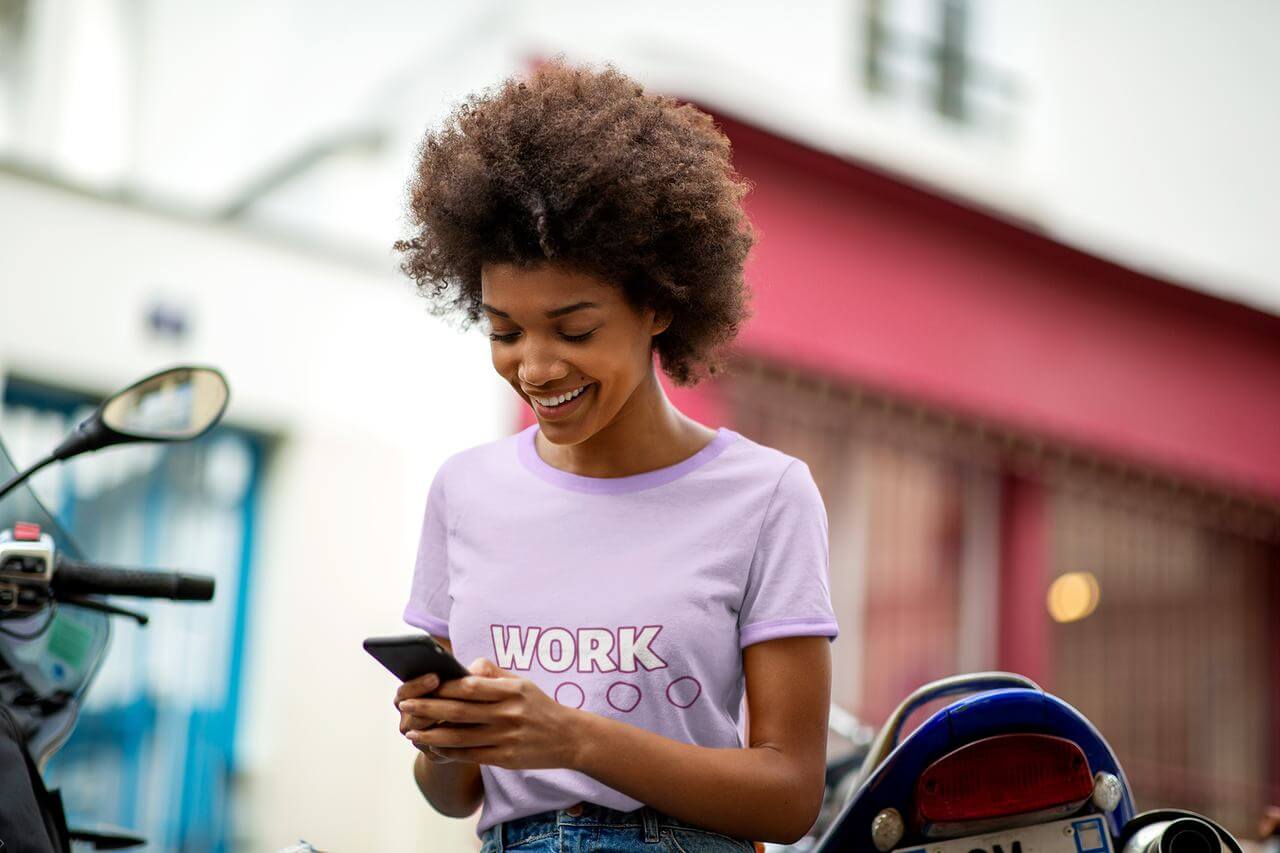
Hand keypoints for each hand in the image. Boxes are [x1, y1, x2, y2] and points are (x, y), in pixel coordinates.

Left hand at [396, 657, 579, 769]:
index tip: (423, 684)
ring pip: (460, 736)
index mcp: (512, 690)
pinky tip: (433, 747)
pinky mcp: (505, 758)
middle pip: (460, 711)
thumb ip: (493, 673)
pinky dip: (449, 751)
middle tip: (405, 706)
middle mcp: (508, 713)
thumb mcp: (522, 682)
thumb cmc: (540, 706)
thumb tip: (466, 668)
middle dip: (428, 708)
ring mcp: (506, 738)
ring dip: (432, 734)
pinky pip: (470, 755)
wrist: (569, 738)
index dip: (444, 686)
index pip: (471, 686)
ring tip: (411, 731)